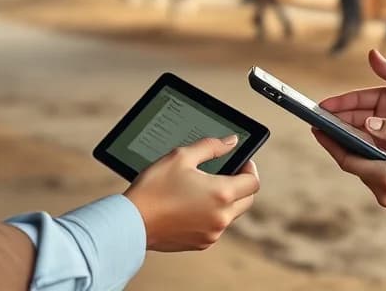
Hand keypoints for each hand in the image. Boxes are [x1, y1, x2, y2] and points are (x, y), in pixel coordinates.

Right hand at [123, 136, 259, 251]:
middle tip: (226, 173)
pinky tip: (192, 204)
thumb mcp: (181, 156)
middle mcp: (221, 217)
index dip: (250, 168)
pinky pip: (216, 227)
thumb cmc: (154, 188)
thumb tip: (230, 142)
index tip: (241, 161)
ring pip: (232, 214)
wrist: (131, 222)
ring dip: (226, 201)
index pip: (253, 182)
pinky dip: (211, 215)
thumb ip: (211, 146)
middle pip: (248, 200)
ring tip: (204, 188)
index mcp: (222, 194)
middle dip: (242, 185)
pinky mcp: (201, 243)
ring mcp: (212, 233)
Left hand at [313, 117, 385, 218]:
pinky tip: (377, 153)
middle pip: (355, 167)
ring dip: (360, 157)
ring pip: (367, 174)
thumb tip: (368, 123)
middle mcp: (385, 193)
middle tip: (330, 127)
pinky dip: (374, 166)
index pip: (348, 159)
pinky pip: (379, 182)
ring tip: (352, 135)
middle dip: (342, 147)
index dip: (330, 143)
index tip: (317, 129)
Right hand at [320, 49, 385, 156]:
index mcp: (385, 98)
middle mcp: (382, 116)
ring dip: (341, 137)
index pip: (356, 100)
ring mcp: (385, 134)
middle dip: (334, 121)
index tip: (322, 107)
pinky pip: (369, 151)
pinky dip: (356, 152)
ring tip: (325, 141)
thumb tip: (372, 53)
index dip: (338, 104)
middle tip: (316, 126)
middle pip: (352, 119)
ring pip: (357, 135)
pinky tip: (346, 155)